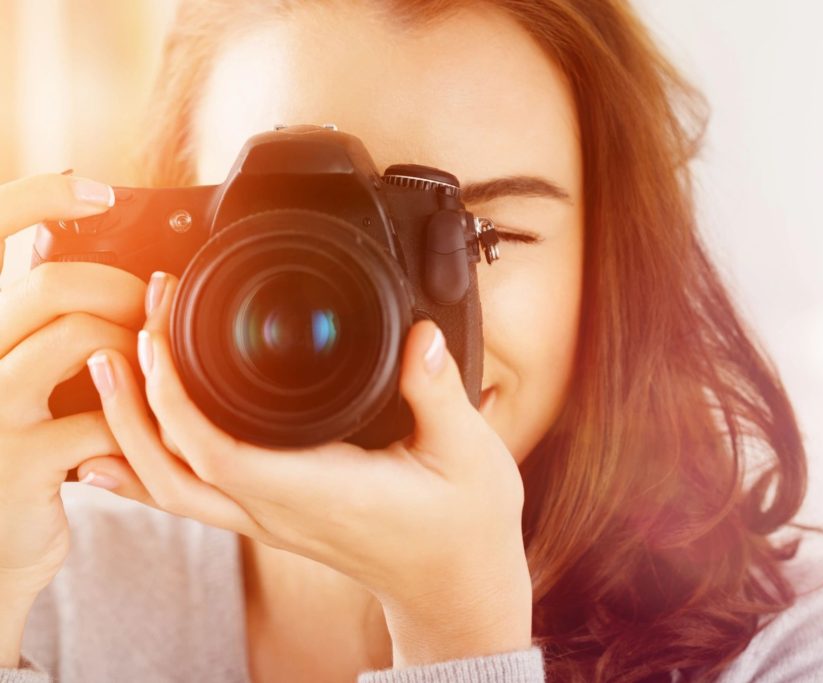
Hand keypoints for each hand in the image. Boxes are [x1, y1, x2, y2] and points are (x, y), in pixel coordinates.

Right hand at [0, 173, 144, 661]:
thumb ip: (28, 320)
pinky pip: (105, 417)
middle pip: (50, 284)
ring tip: (153, 365)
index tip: (98, 191)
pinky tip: (141, 428)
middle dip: (121, 288)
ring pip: (84, 340)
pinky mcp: (20, 463)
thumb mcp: (6, 376)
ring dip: (140, 348)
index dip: (35, 199)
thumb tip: (69, 248)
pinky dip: (140, 418)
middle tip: (153, 307)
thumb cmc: (11, 448)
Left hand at [84, 271, 532, 665]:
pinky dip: (149, 465)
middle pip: (172, 473)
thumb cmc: (463, 526)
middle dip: (133, 407)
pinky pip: (193, 496)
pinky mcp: (274, 517)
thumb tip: (420, 335)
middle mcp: (282, 511)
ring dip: (132, 433)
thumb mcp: (470, 454)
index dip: (174, 398)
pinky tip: (121, 445)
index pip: (219, 453)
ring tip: (108, 372)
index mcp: (321, 492)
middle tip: (118, 339)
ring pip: (172, 489)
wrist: (455, 587)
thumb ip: (439, 391)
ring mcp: (271, 520)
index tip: (159, 336)